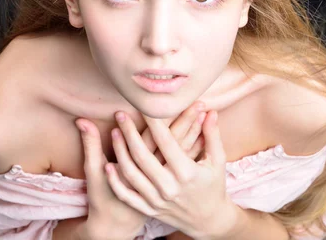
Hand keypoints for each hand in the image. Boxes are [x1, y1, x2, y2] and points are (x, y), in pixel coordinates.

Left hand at [74, 101, 207, 239]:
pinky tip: (108, 165)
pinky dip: (116, 182)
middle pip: (142, 156)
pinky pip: (127, 196)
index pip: (166, 142)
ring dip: (119, 152)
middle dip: (129, 132)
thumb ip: (212, 135)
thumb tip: (211, 111)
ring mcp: (157, 200)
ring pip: (131, 174)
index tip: (143, 105)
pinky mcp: (150, 209)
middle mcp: (169, 187)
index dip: (153, 122)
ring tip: (114, 133)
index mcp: (187, 172)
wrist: (208, 221)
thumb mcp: (217, 161)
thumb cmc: (214, 186)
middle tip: (120, 114)